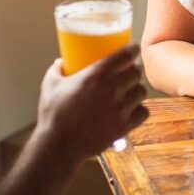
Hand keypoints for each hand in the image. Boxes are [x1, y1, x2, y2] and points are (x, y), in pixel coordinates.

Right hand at [37, 44, 148, 162]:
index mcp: (97, 75)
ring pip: (142, 92)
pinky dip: (140, 110)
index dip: (132, 49)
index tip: (133, 49)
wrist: (59, 146)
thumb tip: (60, 62)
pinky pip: (143, 113)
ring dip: (137, 89)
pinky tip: (133, 109)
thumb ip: (56, 70)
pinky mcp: (124, 127)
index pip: (125, 55)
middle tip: (130, 71)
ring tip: (131, 90)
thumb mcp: (50, 85)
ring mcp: (120, 109)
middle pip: (137, 72)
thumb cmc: (53, 115)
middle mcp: (112, 89)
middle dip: (135, 70)